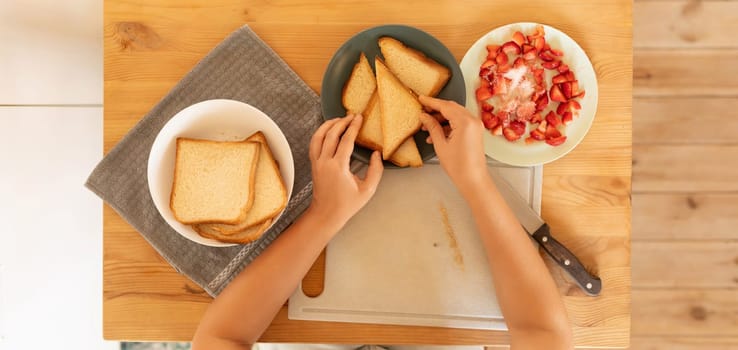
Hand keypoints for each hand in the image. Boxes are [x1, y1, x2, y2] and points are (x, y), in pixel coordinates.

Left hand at [307, 114, 383, 230]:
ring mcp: (317, 162)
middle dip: (342, 122)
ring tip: (338, 119)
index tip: (359, 118)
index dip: (353, 127)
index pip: (346, 140)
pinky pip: (314, 144)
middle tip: (351, 116)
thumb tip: (377, 154)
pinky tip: (327, 130)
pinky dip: (319, 133)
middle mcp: (325, 162)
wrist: (326, 214)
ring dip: (328, 125)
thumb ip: (376, 170)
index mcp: (339, 167)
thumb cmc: (347, 204)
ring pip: (318, 136)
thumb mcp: (368, 190)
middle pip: (331, 134)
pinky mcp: (313, 164)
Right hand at [419, 95, 488, 193]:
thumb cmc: (459, 166)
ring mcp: (475, 126)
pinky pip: (460, 123)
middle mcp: (473, 120)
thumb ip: (432, 127)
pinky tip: (436, 134)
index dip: (431, 102)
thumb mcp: (440, 145)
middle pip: (451, 108)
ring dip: (441, 119)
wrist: (473, 179)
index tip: (421, 98)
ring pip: (455, 115)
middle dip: (436, 110)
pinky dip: (448, 126)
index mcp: (465, 122)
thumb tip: (424, 117)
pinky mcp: (475, 132)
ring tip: (426, 127)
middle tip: (423, 112)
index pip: (445, 106)